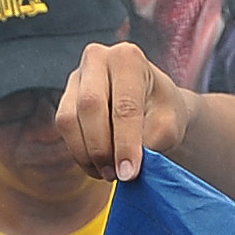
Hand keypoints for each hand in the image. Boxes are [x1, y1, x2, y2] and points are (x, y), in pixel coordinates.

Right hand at [60, 39, 191, 181]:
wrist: (152, 105)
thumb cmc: (163, 112)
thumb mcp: (169, 126)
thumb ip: (150, 142)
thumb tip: (126, 167)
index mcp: (128, 58)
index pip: (124, 104)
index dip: (126, 143)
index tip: (129, 174)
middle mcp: (98, 58)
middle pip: (90, 107)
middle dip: (102, 149)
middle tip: (116, 176)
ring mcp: (77, 76)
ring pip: (69, 119)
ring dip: (87, 154)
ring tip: (109, 173)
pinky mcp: (66, 96)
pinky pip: (64, 128)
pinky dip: (79, 152)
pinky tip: (98, 165)